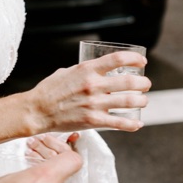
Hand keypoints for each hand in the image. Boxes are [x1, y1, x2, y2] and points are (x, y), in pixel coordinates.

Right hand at [24, 52, 149, 133]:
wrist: (36, 111)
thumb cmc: (49, 91)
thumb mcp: (67, 72)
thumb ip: (83, 71)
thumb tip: (95, 71)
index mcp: (87, 70)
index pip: (118, 59)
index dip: (134, 58)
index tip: (142, 61)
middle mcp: (93, 85)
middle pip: (129, 81)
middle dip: (143, 83)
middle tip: (145, 84)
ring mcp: (94, 103)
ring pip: (129, 101)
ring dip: (141, 101)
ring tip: (143, 101)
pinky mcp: (93, 121)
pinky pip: (119, 123)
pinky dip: (132, 124)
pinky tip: (137, 124)